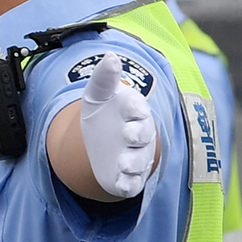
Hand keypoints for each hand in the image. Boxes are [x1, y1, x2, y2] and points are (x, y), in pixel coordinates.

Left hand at [76, 53, 159, 198]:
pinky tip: (123, 185)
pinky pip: (133, 183)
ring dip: (133, 163)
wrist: (98, 141)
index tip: (129, 106)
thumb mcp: (98, 95)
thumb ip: (104, 78)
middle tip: (128, 135)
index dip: (135, 108)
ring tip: (123, 164)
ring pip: (140, 161)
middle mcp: (140, 134)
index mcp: (135, 111)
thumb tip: (111, 56)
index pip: (139, 108)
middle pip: (144, 135)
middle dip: (138, 135)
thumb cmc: (103, 113)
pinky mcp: (129, 176)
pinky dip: (129, 184)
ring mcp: (136, 156)